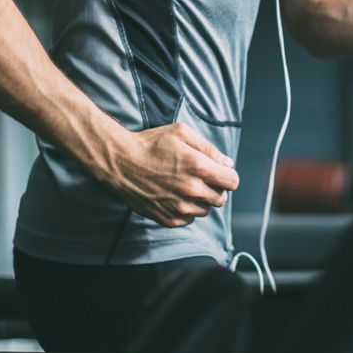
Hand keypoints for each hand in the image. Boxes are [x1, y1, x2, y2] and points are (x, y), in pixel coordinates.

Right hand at [107, 121, 239, 227]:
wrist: (121, 162)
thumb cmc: (151, 144)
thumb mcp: (182, 133)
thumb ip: (209, 148)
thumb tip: (227, 163)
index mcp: (199, 167)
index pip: (232, 182)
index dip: (228, 176)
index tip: (219, 172)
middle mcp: (192, 190)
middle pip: (221, 198)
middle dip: (215, 188)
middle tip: (200, 178)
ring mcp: (180, 207)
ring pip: (205, 210)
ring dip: (201, 200)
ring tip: (185, 186)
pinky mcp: (168, 218)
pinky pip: (189, 219)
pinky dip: (186, 209)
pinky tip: (174, 195)